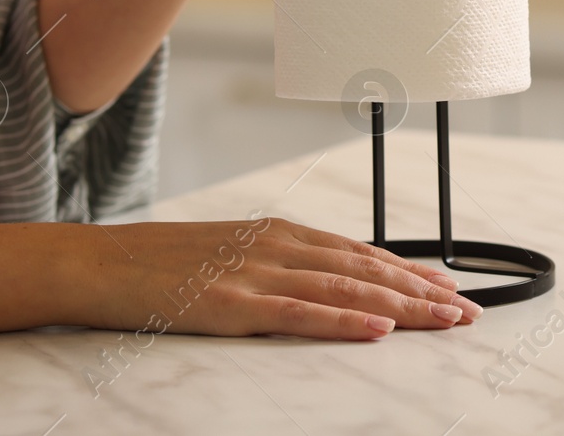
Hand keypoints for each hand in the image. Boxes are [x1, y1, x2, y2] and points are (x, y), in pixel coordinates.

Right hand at [0, 218, 483, 341]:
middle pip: (365, 269)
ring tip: (443, 320)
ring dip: (399, 306)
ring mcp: (255, 273)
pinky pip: (296, 314)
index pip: (362, 254)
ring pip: (344, 289)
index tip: (451, 288)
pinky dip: (341, 321)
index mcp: (279, 233)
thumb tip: (328, 285)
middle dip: (422, 291)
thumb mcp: (232, 255)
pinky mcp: (230, 305)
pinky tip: (376, 330)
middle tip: (468, 311)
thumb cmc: (161, 265)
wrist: (95, 264)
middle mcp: (277, 245)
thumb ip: (281, 267)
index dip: (410, 272)